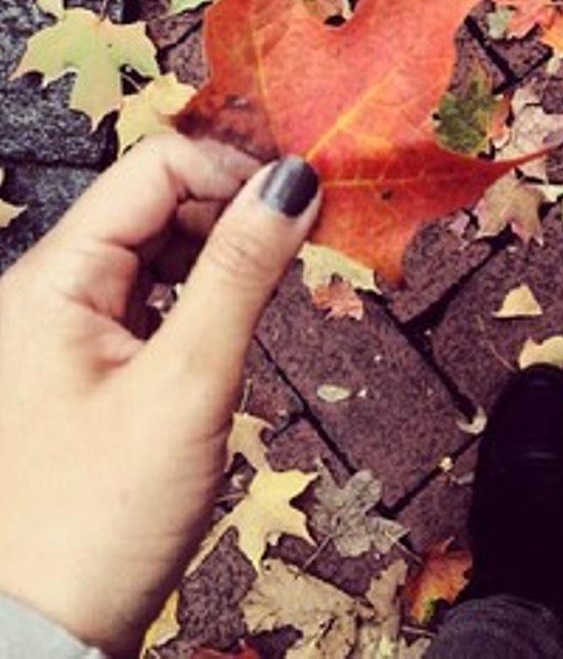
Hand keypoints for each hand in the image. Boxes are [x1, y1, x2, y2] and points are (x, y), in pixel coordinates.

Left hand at [0, 134, 319, 656]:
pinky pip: (158, 296)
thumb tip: (292, 181)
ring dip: (225, 252)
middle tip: (298, 252)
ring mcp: (71, 327)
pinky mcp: (94, 364)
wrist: (46, 634)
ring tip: (274, 287)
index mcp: (54, 278)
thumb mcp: (187, 383)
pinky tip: (239, 319)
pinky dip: (206, 293)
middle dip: (234, 210)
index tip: (299, 208)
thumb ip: (241, 271)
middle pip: (158, 201)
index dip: (232, 173)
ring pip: (163, 247)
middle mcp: (55, 289)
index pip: (155, 168)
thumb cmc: (100, 517)